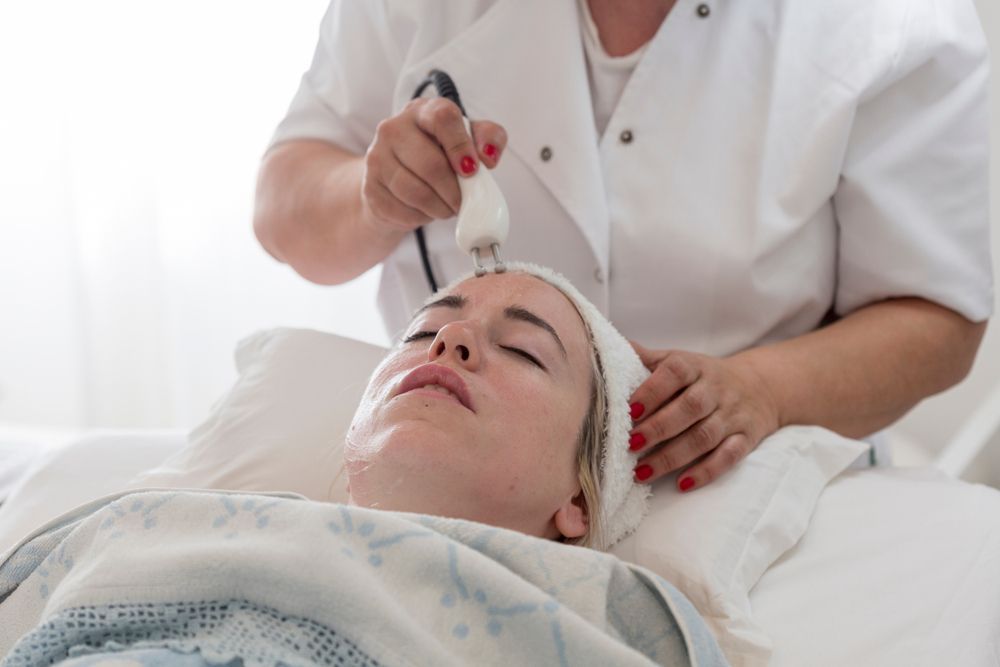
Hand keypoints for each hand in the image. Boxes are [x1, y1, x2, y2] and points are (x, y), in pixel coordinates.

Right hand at [361, 97, 507, 233]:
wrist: (397, 180)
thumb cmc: (439, 156)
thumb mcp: (468, 140)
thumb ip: (488, 138)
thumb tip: (489, 156)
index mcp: (422, 111)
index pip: (443, 118)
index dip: (461, 146)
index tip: (472, 170)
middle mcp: (394, 128)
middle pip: (430, 164)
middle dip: (453, 192)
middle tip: (462, 203)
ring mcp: (377, 157)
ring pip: (415, 192)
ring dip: (439, 208)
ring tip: (447, 208)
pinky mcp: (370, 187)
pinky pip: (401, 210)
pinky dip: (420, 217)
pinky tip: (425, 211)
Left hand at [627, 342, 780, 490]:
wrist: (761, 386)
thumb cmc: (704, 377)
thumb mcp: (680, 361)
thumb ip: (647, 359)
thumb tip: (606, 345)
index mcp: (695, 367)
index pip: (675, 373)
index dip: (652, 391)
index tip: (630, 410)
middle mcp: (716, 390)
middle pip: (690, 408)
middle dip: (658, 428)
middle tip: (631, 445)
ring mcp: (732, 415)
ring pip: (705, 436)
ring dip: (673, 456)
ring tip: (643, 472)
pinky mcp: (746, 438)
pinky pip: (729, 456)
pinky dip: (706, 471)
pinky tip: (682, 484)